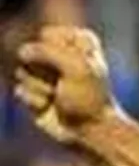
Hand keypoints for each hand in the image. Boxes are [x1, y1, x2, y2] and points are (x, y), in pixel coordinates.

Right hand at [13, 26, 119, 144]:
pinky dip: (36, 101)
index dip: (57, 52)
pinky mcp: (34, 93)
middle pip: (30, 51)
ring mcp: (45, 74)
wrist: (92, 131)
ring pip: (22, 71)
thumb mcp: (76, 66)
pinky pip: (20, 90)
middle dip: (46, 70)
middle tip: (65, 83)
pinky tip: (49, 107)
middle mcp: (60, 55)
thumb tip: (23, 53)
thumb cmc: (90, 98)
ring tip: (59, 96)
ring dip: (41, 87)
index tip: (77, 67)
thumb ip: (47, 50)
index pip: (47, 34)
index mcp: (78, 42)